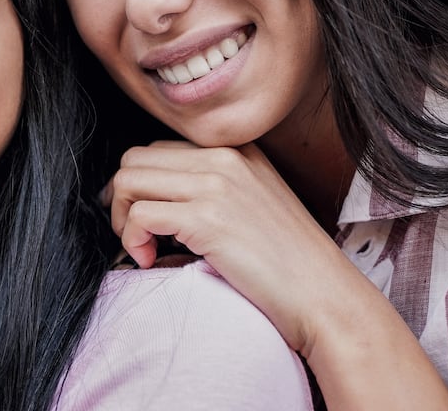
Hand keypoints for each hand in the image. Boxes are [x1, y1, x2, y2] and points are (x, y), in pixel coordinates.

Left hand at [105, 141, 447, 409]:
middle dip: (122, 198)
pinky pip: (139, 214)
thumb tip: (151, 196)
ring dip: (122, 218)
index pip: (158, 149)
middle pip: (135, 159)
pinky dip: (132, 239)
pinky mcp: (207, 218)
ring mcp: (216, 184)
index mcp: (236, 151)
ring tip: (143, 248)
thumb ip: (211, 187)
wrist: (325, 297)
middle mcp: (225, 158)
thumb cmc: (287, 263)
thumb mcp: (252, 204)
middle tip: (136, 234)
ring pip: (128, 180)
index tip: (141, 218)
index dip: (140, 186)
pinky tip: (150, 259)